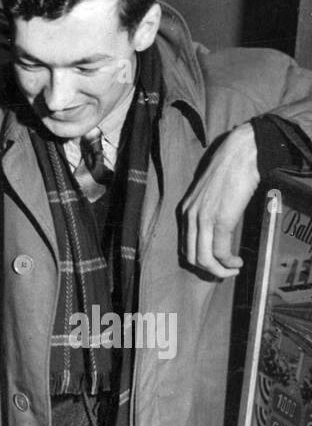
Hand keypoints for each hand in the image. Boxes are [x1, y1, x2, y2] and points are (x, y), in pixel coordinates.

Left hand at [180, 123, 259, 277]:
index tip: (214, 265)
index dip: (199, 260)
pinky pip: (220, 251)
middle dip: (208, 270)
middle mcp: (189, 217)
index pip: (185, 246)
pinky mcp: (220, 220)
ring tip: (232, 270)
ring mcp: (203, 219)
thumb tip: (216, 228)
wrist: (241, 153)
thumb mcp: (209, 194)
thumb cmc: (230, 169)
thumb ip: (207, 210)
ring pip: (203, 259)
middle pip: (192, 256)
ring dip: (218, 270)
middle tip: (224, 272)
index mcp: (185, 211)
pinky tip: (237, 262)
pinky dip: (228, 262)